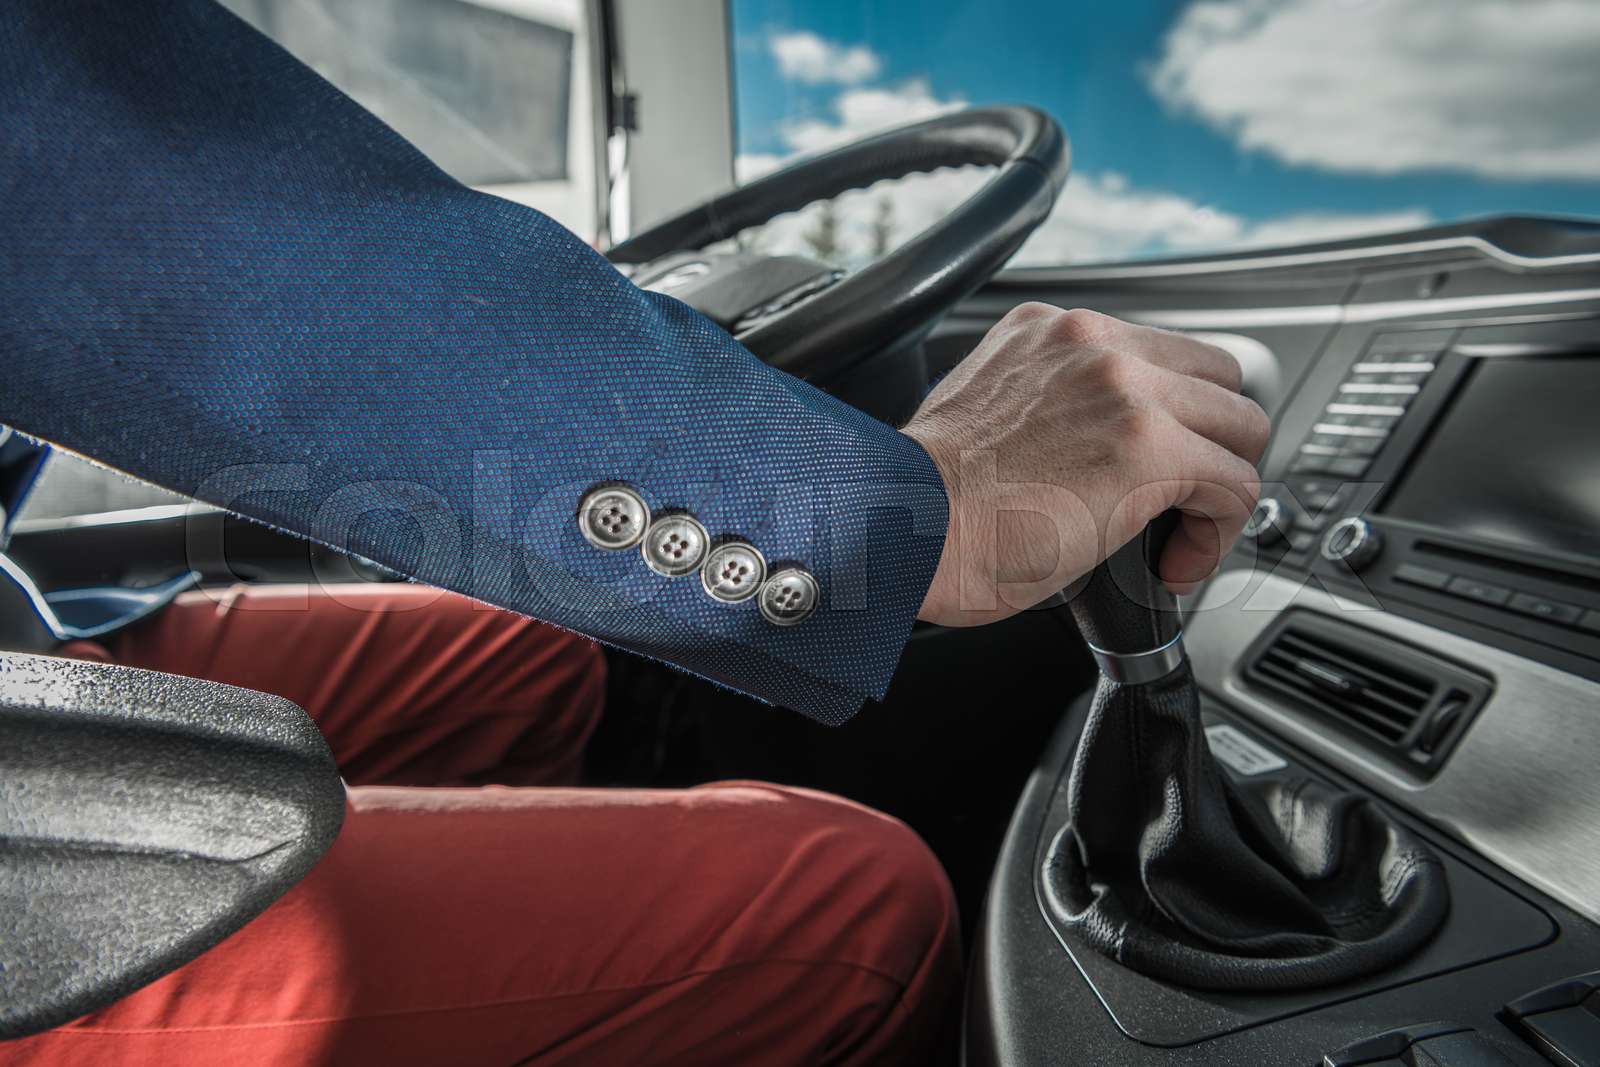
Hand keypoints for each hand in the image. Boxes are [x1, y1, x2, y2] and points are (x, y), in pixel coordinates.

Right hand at [903, 304, 1268, 626]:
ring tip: (1181, 534)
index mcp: (1051, 332)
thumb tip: (1077, 453)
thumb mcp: (981, 412)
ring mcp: (1128, 391)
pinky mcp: (1152, 450)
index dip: (1174, 417)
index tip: (1154, 466)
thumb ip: (1042, 406)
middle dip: (1212, 443)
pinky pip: (1236, 486)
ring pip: (1242, 427)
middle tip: (1183, 498)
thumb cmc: (922, 500)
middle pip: (1218, 377)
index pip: (1157, 353)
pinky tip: (1174, 563)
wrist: (899, 528)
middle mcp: (1094, 344)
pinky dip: (1216, 533)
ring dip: (1221, 486)